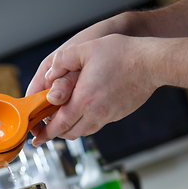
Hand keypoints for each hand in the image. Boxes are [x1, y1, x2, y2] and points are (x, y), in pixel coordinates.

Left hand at [29, 34, 157, 145]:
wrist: (151, 64)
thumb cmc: (121, 54)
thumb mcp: (86, 49)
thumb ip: (63, 61)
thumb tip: (48, 74)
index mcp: (83, 100)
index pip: (58, 125)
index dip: (45, 134)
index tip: (36, 139)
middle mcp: (94, 113)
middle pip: (69, 133)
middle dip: (55, 134)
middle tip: (46, 131)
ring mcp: (107, 117)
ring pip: (83, 132)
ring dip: (70, 130)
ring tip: (63, 123)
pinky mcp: (116, 116)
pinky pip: (96, 126)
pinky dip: (85, 125)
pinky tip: (83, 114)